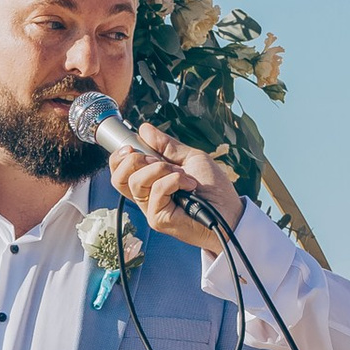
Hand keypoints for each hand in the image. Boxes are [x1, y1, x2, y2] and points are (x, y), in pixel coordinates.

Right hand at [114, 125, 244, 257]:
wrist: (231, 211)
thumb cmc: (213, 188)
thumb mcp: (190, 158)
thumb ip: (166, 146)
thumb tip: (144, 129)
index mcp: (149, 183)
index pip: (119, 173)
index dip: (119, 158)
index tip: (132, 147)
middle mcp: (146, 198)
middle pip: (119, 178)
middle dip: (136, 160)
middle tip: (159, 161)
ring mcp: (151, 209)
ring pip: (138, 182)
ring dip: (161, 169)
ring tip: (182, 175)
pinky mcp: (159, 219)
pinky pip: (157, 191)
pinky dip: (175, 181)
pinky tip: (190, 185)